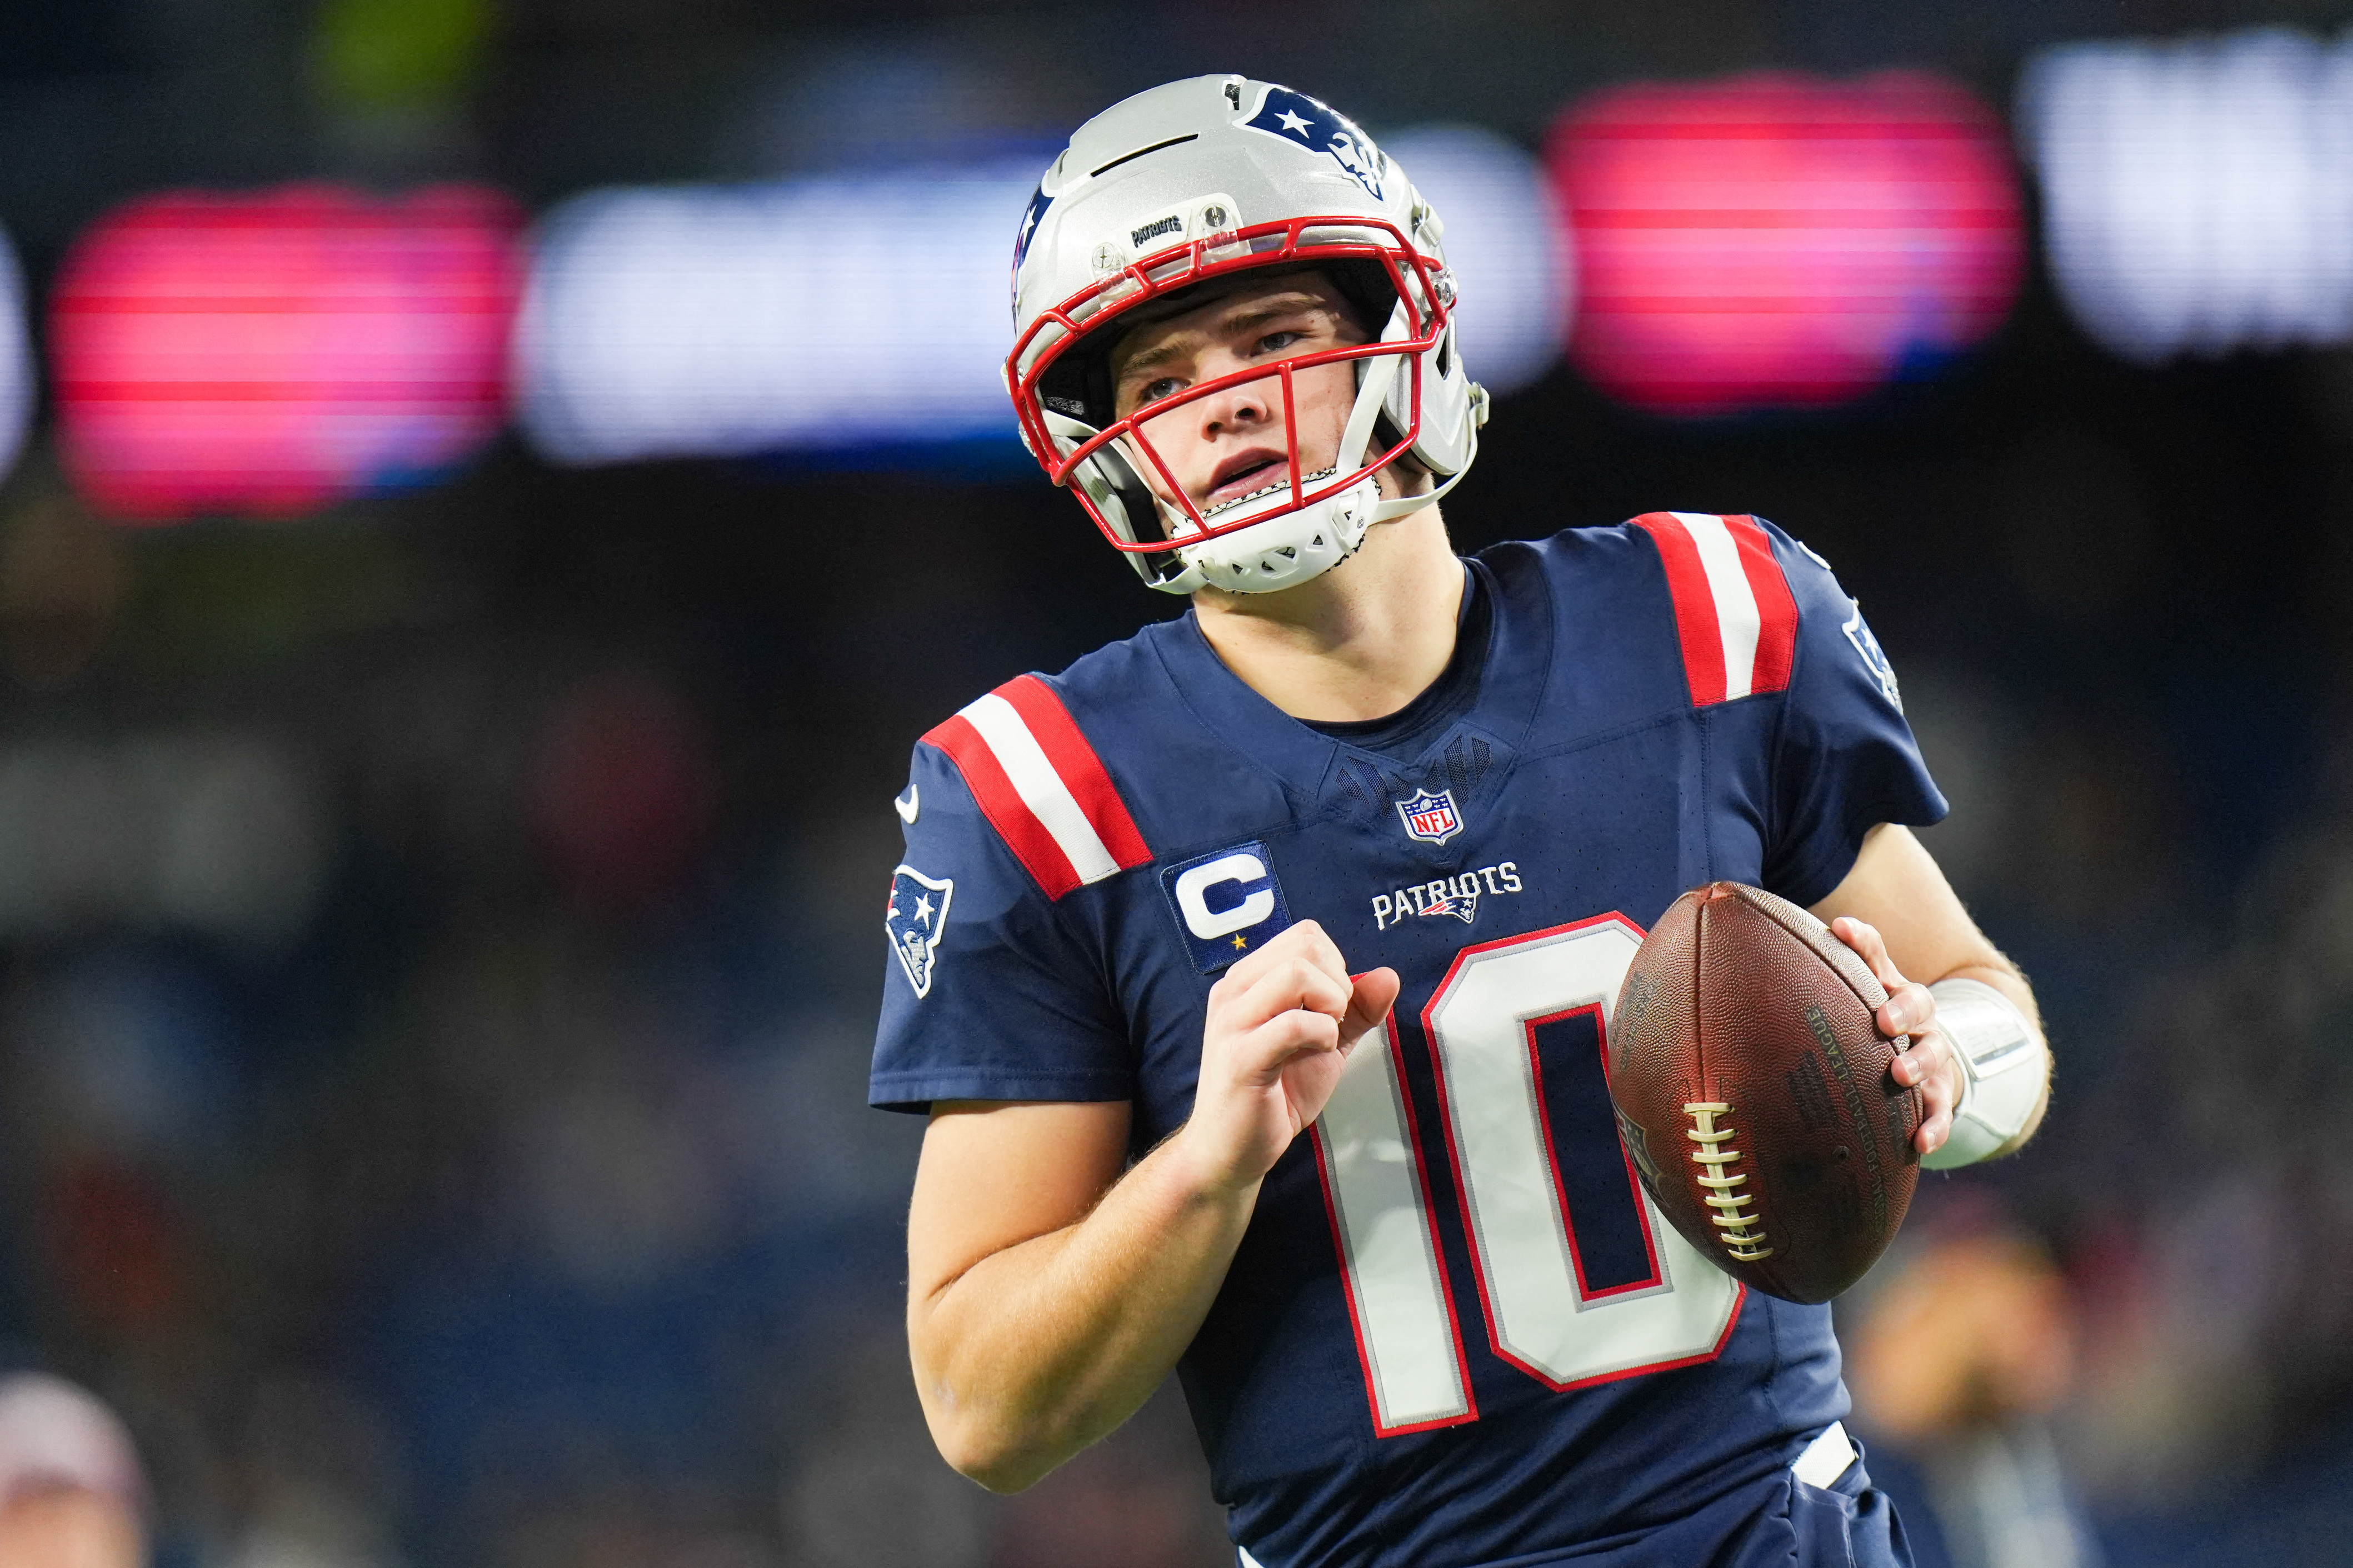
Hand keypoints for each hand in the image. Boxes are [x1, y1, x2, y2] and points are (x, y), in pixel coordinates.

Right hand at [1175, 920, 1399, 1196]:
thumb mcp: (1325, 1042)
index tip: (1331, 1007)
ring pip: (1297, 975)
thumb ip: (1355, 1009)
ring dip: (1330, 1006)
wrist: (1230, 1149)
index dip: (1335, 966)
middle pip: (1305, 947)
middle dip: (1338, 982)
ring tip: (1324, 1038)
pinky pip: (1294, 1025)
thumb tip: (1389, 975)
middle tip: (1332, 1023)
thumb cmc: (1276, 1093)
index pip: (1305, 935)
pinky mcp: (1240, 1058)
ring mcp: (1232, 1023)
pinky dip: (1323, 1036)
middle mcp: (1233, 991)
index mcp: (1248, 980)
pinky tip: (1317, 1054)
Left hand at [1829, 916, 1958, 1158]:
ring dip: (1918, 1064)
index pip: (1879, 958)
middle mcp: (1919, 1019)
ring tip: (1899, 1075)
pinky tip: (1920, 1143)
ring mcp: (1932, 1057)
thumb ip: (1837, 966)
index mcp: (1892, 989)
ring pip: (1934, 1055)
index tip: (1840, 930)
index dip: (1862, 942)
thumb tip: (1815, 929)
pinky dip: (1934, 1126)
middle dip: (1903, 1011)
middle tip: (1884, 1022)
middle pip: (1920, 1005)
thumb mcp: (1857, 994)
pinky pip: (1941, 1111)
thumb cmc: (1873, 1023)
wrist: (1920, 1063)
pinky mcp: (1939, 1095)